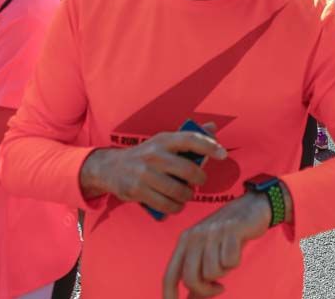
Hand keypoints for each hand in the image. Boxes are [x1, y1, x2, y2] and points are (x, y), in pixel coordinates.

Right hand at [80, 127, 225, 215]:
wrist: (110, 167)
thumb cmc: (146, 155)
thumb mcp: (164, 141)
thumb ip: (188, 137)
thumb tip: (214, 127)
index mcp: (164, 140)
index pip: (190, 139)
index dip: (209, 146)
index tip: (223, 154)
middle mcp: (154, 155)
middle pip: (188, 170)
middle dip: (199, 180)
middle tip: (199, 182)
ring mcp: (145, 174)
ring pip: (179, 191)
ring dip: (187, 196)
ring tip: (186, 195)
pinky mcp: (137, 191)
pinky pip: (165, 204)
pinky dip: (175, 207)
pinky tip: (176, 205)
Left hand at [163, 192, 271, 298]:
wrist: (251, 206)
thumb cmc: (227, 234)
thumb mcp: (208, 252)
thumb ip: (197, 274)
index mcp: (184, 241)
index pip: (170, 276)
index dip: (169, 296)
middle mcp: (194, 236)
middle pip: (191, 279)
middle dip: (206, 290)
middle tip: (218, 287)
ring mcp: (211, 233)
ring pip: (212, 273)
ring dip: (224, 271)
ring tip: (228, 258)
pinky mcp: (230, 230)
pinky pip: (229, 262)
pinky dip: (235, 261)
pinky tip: (237, 250)